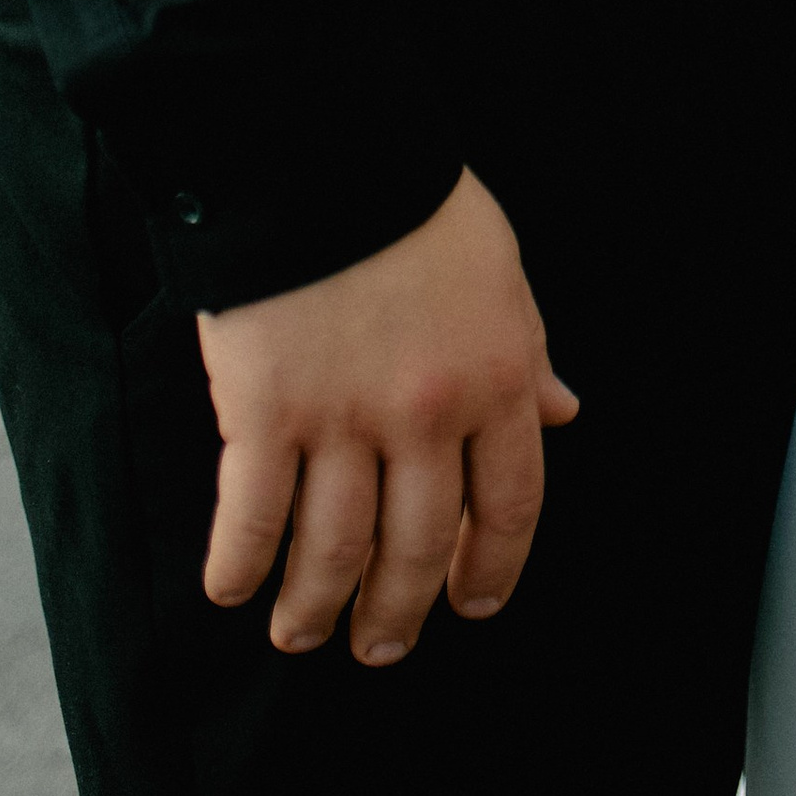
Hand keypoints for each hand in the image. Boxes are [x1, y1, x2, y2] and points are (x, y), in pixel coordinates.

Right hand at [195, 170, 578, 662]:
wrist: (321, 148)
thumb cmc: (412, 201)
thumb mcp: (500, 271)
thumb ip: (527, 353)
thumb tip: (564, 415)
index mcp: (499, 377)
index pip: (513, 505)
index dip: (492, 569)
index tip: (472, 605)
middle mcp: (428, 414)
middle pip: (420, 548)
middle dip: (398, 613)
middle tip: (379, 647)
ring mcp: (344, 419)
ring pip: (335, 553)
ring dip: (317, 610)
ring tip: (303, 635)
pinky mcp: (265, 412)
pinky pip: (253, 518)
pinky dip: (240, 567)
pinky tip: (232, 589)